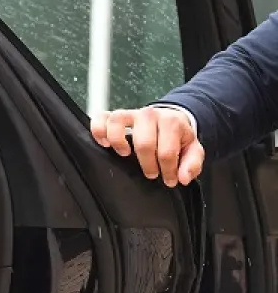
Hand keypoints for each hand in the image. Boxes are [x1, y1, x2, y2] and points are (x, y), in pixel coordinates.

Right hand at [90, 106, 204, 186]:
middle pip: (144, 142)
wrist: (169, 120)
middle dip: (148, 164)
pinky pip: (100, 118)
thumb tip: (182, 178)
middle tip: (151, 173)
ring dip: (119, 143)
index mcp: (171, 122)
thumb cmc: (178, 137)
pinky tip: (104, 143)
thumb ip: (192, 164)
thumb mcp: (193, 150)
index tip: (169, 179)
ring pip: (117, 123)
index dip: (168, 171)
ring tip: (125, 155)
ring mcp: (130, 113)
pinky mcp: (114, 115)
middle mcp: (149, 114)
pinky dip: (99, 131)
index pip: (166, 152)